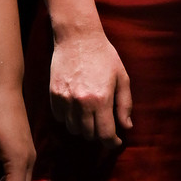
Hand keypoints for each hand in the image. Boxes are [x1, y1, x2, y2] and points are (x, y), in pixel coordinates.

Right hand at [48, 22, 132, 148]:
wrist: (78, 37)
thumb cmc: (104, 56)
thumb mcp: (122, 78)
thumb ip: (125, 105)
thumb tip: (126, 127)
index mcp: (101, 99)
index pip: (105, 134)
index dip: (112, 143)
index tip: (116, 142)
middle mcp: (82, 102)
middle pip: (89, 134)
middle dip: (99, 134)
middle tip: (105, 126)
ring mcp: (65, 99)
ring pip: (73, 129)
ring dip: (83, 128)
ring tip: (91, 118)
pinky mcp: (54, 94)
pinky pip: (60, 118)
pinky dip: (69, 119)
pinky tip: (77, 110)